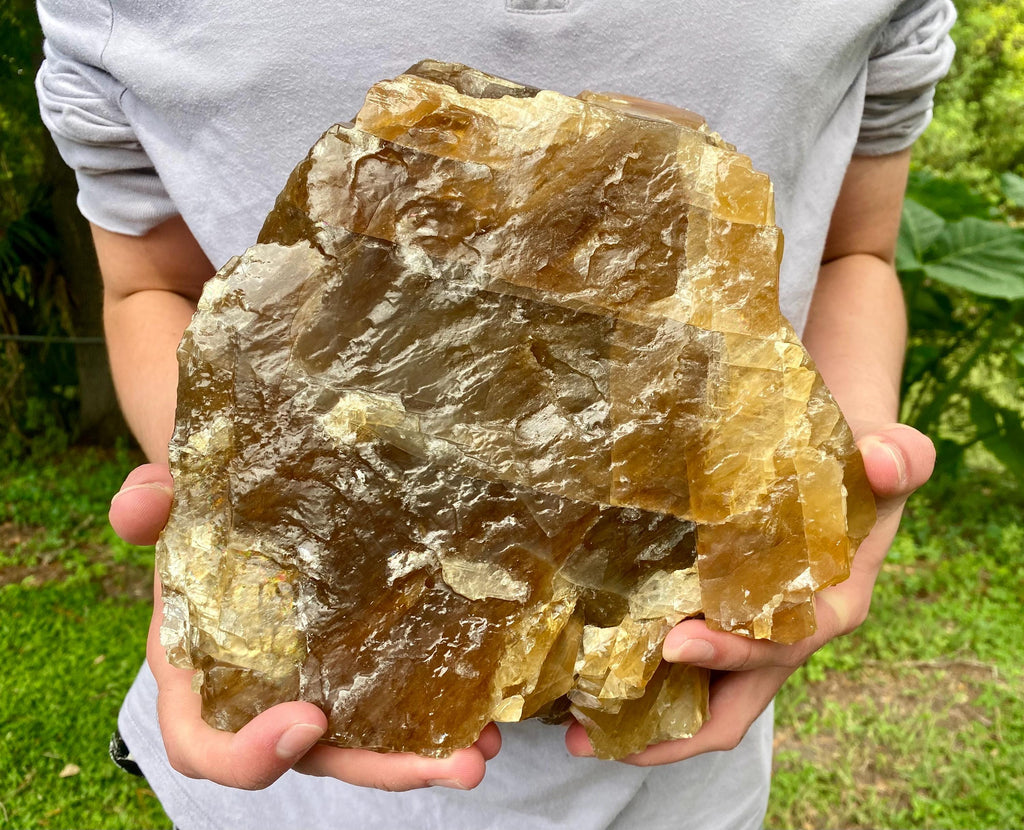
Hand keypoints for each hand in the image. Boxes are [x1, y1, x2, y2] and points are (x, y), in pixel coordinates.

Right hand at [110, 463, 499, 789]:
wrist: (245, 494)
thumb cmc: (203, 507)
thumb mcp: (173, 499)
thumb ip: (149, 504)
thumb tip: (137, 507)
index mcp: (201, 672)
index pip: (203, 743)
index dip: (247, 754)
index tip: (307, 721)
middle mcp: (258, 695)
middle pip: (311, 758)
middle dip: (379, 769)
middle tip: (453, 764)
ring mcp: (312, 685)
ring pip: (362, 743)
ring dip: (424, 755)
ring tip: (482, 746)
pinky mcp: (356, 666)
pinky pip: (391, 706)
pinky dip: (435, 714)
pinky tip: (485, 708)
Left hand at [564, 423, 935, 763]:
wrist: (838, 456)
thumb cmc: (858, 460)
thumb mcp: (890, 453)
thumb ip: (899, 457)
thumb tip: (883, 460)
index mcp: (832, 609)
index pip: (782, 646)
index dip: (733, 652)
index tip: (677, 640)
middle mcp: (788, 636)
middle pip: (734, 702)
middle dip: (671, 729)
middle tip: (597, 729)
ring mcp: (750, 635)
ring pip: (702, 699)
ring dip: (646, 720)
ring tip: (578, 730)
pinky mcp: (718, 620)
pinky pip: (683, 669)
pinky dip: (644, 682)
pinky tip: (589, 682)